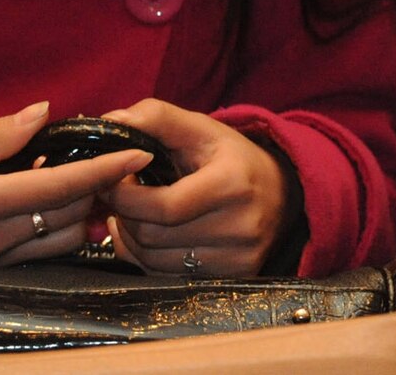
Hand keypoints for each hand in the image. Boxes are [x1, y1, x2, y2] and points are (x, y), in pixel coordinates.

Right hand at [0, 101, 153, 266]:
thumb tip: (44, 112)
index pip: (57, 188)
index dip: (104, 171)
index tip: (139, 153)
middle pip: (68, 217)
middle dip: (102, 188)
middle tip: (120, 154)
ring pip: (58, 241)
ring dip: (84, 210)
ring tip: (96, 175)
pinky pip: (36, 253)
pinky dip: (60, 228)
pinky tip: (59, 200)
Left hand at [98, 101, 296, 277]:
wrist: (283, 192)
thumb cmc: (234, 158)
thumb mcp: (202, 128)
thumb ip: (157, 117)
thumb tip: (112, 121)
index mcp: (233, 184)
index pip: (162, 207)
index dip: (125, 198)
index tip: (112, 183)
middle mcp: (241, 226)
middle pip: (153, 237)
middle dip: (125, 217)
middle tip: (122, 198)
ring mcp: (238, 258)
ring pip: (154, 263)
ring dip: (132, 240)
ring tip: (137, 216)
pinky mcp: (232, 277)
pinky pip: (167, 278)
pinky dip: (148, 259)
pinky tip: (152, 237)